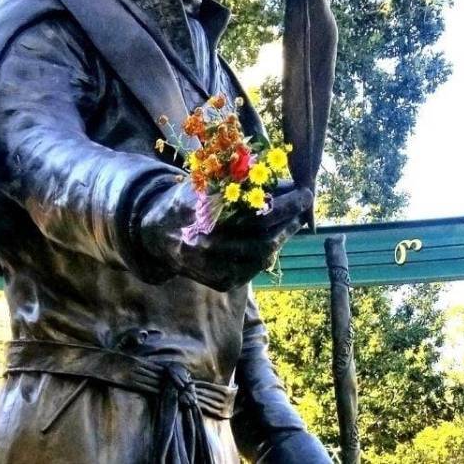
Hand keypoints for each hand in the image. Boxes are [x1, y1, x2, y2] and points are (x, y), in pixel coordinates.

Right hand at [140, 181, 311, 290]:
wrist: (158, 234)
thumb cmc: (190, 201)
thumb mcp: (210, 182)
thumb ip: (244, 182)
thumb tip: (287, 185)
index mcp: (206, 214)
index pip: (257, 210)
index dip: (285, 202)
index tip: (304, 189)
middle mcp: (209, 244)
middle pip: (263, 235)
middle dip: (290, 218)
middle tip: (304, 204)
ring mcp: (215, 268)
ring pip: (262, 256)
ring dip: (284, 236)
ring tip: (293, 220)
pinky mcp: (221, 282)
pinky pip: (255, 269)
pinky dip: (269, 252)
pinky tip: (275, 238)